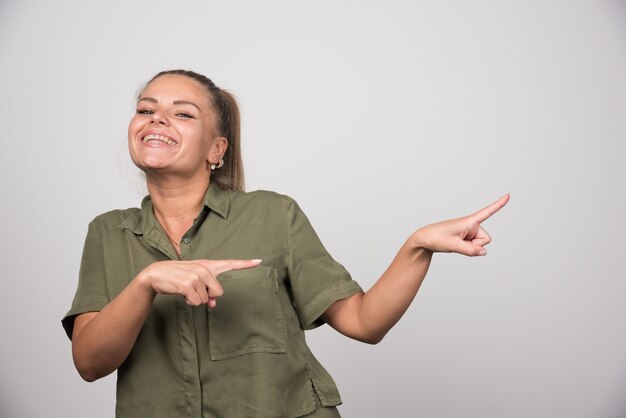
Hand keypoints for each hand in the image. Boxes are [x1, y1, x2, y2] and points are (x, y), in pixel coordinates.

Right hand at [136, 259, 261, 306]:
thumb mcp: (195, 283)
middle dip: (207, 296)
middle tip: (193, 289)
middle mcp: (204, 268)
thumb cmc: (178, 278)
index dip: (245, 263)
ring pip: (206, 299)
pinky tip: (181, 293)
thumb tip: (213, 304)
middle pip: (218, 292)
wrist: (156, 274)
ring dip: (195, 299)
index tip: (259, 261)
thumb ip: (208, 291)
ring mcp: (196, 276)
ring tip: (185, 288)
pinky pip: (196, 302)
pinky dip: (189, 302)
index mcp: (208, 265)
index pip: (230, 263)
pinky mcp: (187, 284)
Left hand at [411, 194, 509, 255]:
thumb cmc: (437, 238)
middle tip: (458, 243)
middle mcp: (471, 225)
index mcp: (468, 221)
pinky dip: (468, 248)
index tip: (508, 195)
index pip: (486, 212)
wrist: (424, 239)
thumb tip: (484, 252)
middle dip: (476, 245)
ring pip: (480, 245)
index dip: (498, 204)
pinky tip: (456, 245)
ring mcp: (469, 231)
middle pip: (485, 240)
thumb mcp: (454, 246)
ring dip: (471, 248)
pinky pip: (474, 246)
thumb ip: (471, 251)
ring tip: (455, 243)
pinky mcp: (466, 236)